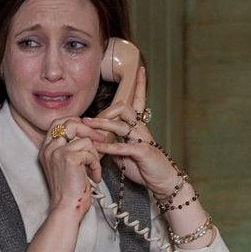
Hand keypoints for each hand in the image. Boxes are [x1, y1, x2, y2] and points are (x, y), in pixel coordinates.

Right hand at [40, 118, 105, 220]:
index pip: (58, 122)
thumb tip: (88, 133)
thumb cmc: (70, 190)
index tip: (89, 131)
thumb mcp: (66, 166)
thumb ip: (71, 149)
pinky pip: (90, 152)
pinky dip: (96, 165)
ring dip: (95, 155)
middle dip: (90, 131)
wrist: (66, 208)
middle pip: (71, 123)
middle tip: (102, 139)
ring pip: (85, 140)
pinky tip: (94, 177)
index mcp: (46, 149)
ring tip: (93, 170)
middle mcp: (49, 148)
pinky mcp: (70, 158)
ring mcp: (58, 152)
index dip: (76, 122)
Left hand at [83, 66, 181, 198]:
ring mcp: (143, 140)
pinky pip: (124, 146)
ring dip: (103, 124)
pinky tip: (99, 147)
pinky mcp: (144, 152)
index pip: (139, 101)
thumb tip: (99, 141)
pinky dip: (109, 146)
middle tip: (89, 119)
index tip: (141, 68)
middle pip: (125, 108)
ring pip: (122, 125)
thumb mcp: (124, 155)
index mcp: (139, 128)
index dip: (140, 85)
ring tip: (88, 126)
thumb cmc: (144, 168)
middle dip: (106, 110)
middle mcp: (142, 130)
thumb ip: (113, 145)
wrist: (162, 182)